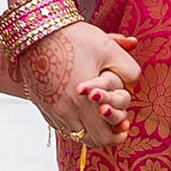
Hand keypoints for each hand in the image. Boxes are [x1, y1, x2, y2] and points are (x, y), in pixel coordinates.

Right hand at [20, 22, 139, 149]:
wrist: (35, 30)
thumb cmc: (74, 38)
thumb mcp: (108, 49)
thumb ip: (128, 68)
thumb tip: (135, 81)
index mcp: (84, 103)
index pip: (103, 137)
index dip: (117, 136)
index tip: (124, 126)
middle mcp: (65, 112)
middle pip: (89, 140)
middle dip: (105, 134)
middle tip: (115, 123)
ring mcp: (50, 109)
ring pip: (74, 133)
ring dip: (88, 128)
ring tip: (97, 114)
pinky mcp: (40, 104)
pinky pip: (60, 123)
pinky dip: (72, 121)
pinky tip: (79, 106)